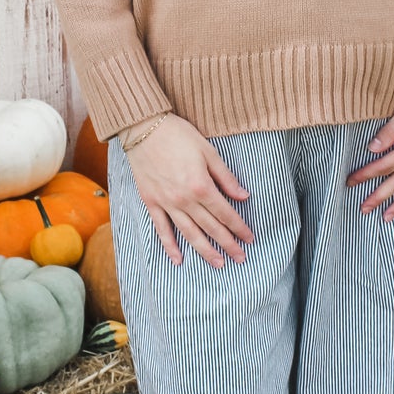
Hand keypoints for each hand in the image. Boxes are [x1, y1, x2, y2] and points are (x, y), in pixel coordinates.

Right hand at [124, 116, 254, 267]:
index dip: (239, 227)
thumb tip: (244, 196)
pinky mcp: (151, 202)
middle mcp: (185, 200)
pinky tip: (179, 260)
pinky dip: (170, 246)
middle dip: (228, 244)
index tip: (249, 239)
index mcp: (202, 186)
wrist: (143, 128)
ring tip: (218, 264)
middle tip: (241, 258)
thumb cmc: (178, 135)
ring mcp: (166, 203)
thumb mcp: (208, 152)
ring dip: (205, 251)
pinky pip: (162, 229)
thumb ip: (226, 177)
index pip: (226, 213)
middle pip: (211, 228)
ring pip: (189, 234)